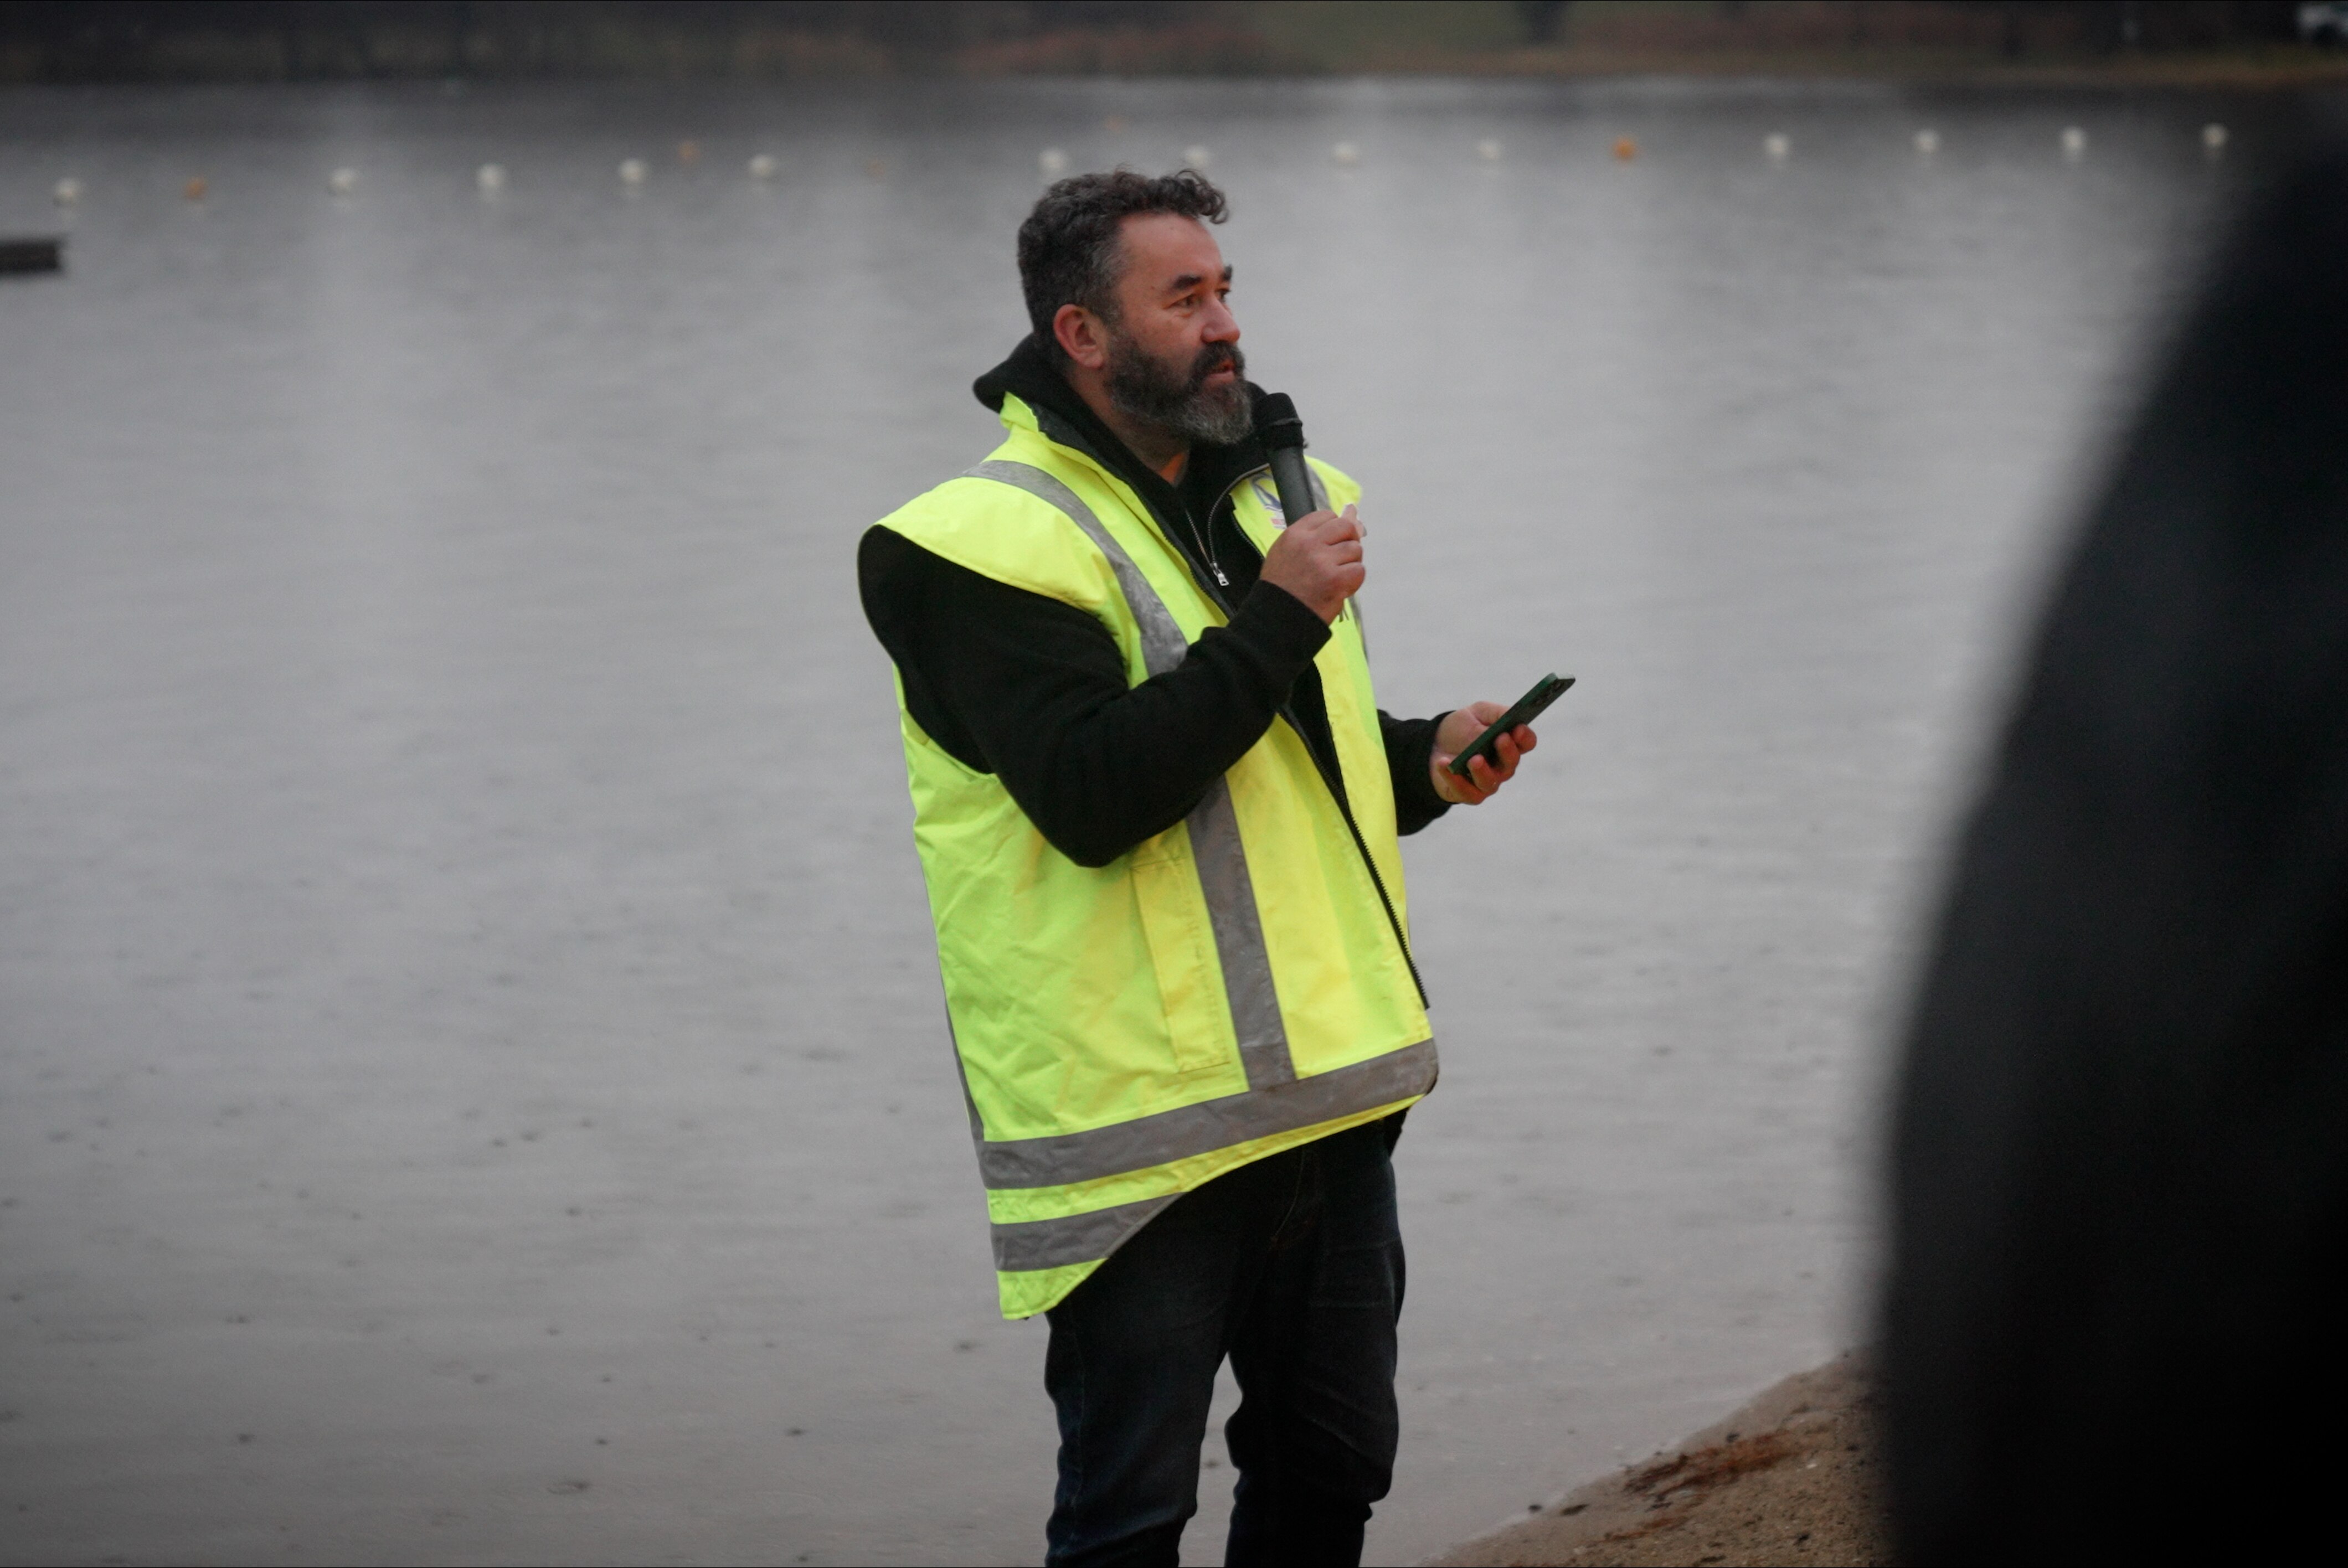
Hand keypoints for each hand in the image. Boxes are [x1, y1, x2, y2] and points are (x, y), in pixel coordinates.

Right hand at [1260, 504, 1364, 623]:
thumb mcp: (1287, 552)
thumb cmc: (1284, 586)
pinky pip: (1359, 570)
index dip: (1334, 528)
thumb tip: (1352, 515)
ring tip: (1336, 575)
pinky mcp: (1336, 580)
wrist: (1277, 616)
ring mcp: (1323, 561)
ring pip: (1355, 549)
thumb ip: (1314, 534)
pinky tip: (1340, 586)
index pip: (1326, 515)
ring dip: (1351, 563)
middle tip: (1341, 557)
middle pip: (1346, 527)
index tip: (1330, 543)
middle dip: (1349, 540)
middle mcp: (1309, 543)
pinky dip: (1353, 580)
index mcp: (1294, 534)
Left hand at [1431, 701, 1537, 805]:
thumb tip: (1510, 715)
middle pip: (1511, 763)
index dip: (1524, 737)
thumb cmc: (1462, 728)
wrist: (1434, 743)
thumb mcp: (1479, 712)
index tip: (1518, 728)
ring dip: (1482, 771)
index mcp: (1510, 744)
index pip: (1526, 743)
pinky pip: (1465, 791)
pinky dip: (1454, 779)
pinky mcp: (1468, 794)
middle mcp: (1502, 767)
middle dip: (1507, 751)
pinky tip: (1444, 763)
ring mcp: (1487, 782)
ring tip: (1473, 759)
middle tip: (1500, 738)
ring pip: (1490, 782)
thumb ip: (1497, 713)